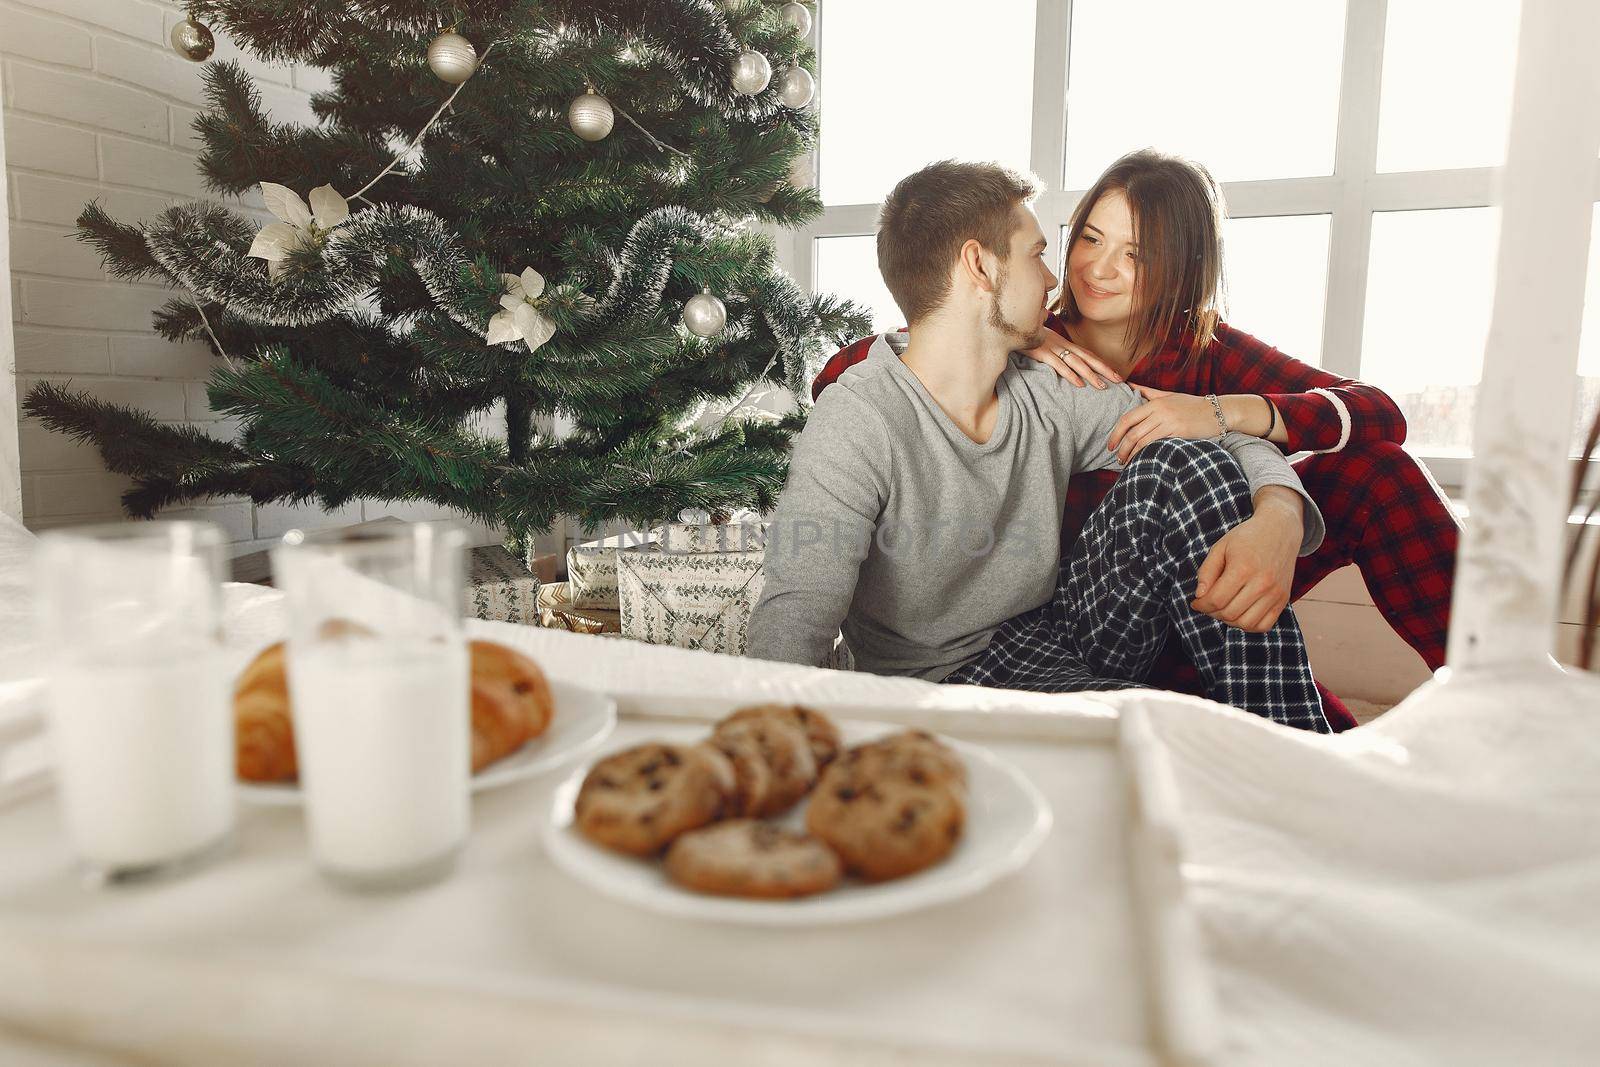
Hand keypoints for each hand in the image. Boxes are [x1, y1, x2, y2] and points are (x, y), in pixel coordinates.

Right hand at [1020, 329, 1121, 388]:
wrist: (1011, 324)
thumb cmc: (1025, 336)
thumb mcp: (1042, 342)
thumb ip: (1052, 351)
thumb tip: (1060, 361)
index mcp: (1064, 343)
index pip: (1087, 354)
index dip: (1101, 364)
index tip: (1115, 374)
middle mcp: (1062, 344)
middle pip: (1087, 358)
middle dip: (1104, 369)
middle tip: (1119, 380)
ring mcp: (1052, 348)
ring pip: (1076, 363)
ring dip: (1091, 375)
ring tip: (1103, 386)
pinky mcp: (1041, 352)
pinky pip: (1058, 365)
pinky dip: (1070, 374)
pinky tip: (1079, 384)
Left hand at [1106, 385, 1220, 462]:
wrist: (1220, 412)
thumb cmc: (1193, 405)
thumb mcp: (1170, 396)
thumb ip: (1149, 392)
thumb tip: (1130, 385)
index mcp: (1155, 403)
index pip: (1128, 418)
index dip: (1116, 433)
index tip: (1111, 444)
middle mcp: (1160, 411)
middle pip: (1132, 432)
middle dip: (1121, 447)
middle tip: (1116, 458)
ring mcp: (1169, 422)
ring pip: (1141, 441)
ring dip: (1131, 454)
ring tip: (1126, 462)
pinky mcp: (1179, 432)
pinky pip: (1156, 445)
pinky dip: (1145, 455)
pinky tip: (1142, 461)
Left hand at [1189, 502, 1300, 632]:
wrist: (1280, 529)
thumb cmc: (1246, 537)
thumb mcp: (1220, 547)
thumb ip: (1206, 572)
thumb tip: (1200, 596)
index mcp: (1243, 568)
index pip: (1216, 600)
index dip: (1201, 605)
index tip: (1196, 602)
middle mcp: (1262, 583)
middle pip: (1229, 613)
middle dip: (1212, 612)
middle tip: (1208, 604)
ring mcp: (1275, 593)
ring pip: (1246, 623)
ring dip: (1229, 621)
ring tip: (1223, 608)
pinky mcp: (1284, 599)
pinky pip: (1264, 625)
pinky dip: (1248, 625)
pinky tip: (1240, 612)